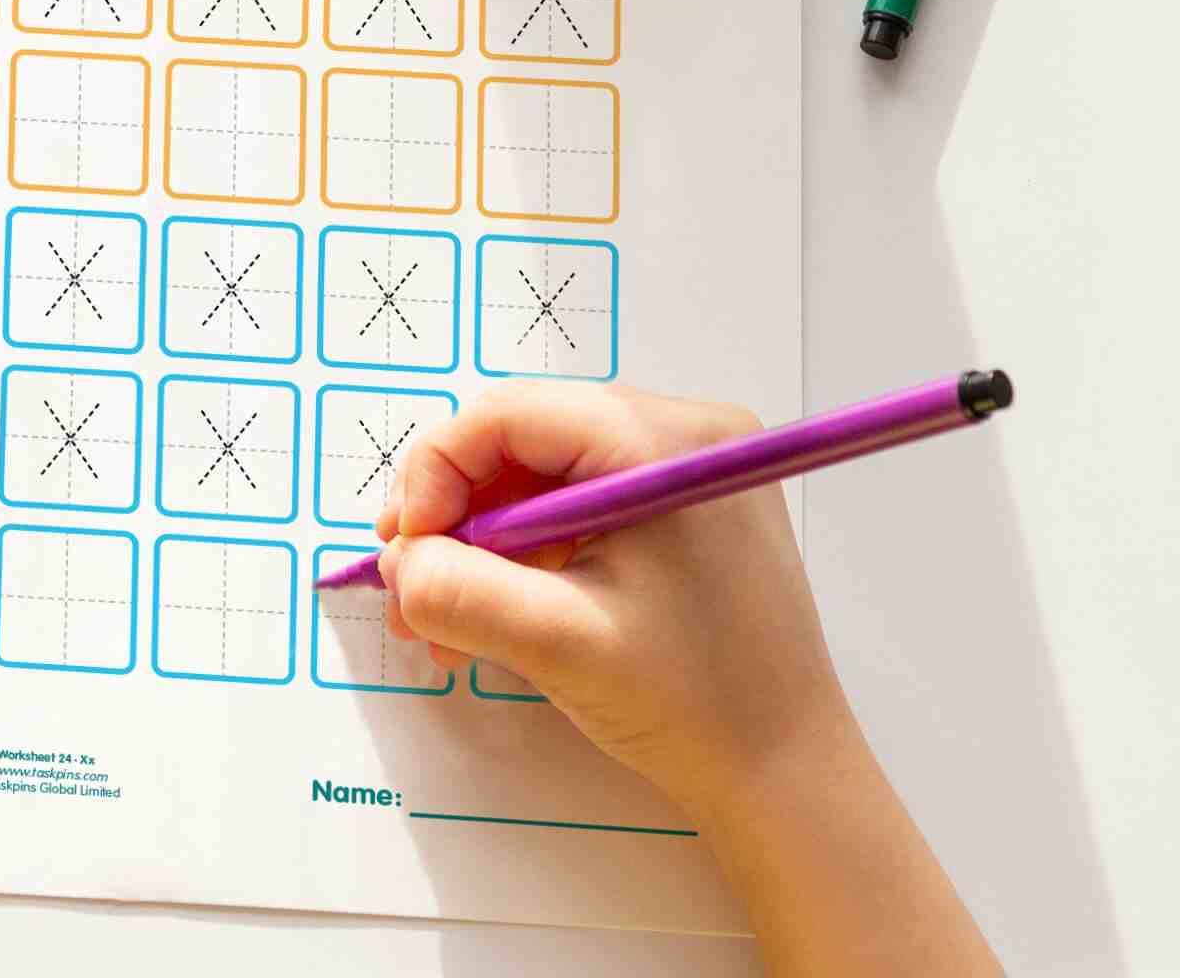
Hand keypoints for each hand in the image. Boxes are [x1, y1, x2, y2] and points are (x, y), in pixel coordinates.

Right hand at [376, 382, 854, 819]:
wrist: (791, 778)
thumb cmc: (699, 706)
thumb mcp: (560, 645)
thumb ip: (461, 593)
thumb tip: (400, 561)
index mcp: (661, 442)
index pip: (510, 414)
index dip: (436, 471)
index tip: (404, 547)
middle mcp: (682, 433)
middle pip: (523, 438)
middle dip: (454, 512)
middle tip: (413, 583)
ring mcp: (687, 468)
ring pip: (544, 474)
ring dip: (484, 539)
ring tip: (445, 614)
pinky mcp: (685, 507)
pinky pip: (578, 501)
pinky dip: (528, 549)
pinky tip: (499, 608)